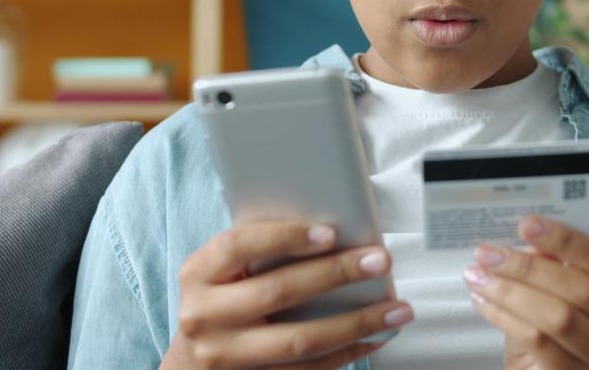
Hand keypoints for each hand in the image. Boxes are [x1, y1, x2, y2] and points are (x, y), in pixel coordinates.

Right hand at [165, 220, 413, 369]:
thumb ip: (260, 250)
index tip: (330, 233)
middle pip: (279, 292)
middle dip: (336, 274)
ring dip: (357, 323)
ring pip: (301, 340)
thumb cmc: (220, 301)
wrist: (192, 364)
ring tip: (397, 309)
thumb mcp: (223, 271)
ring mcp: (225, 357)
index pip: (238, 245)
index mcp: (197, 274)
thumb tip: (332, 232)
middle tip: (380, 261)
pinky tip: (376, 337)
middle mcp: (203, 316)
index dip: (285, 236)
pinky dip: (348, 353)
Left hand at [463, 215, 588, 368]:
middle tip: (490, 253)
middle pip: (583, 291)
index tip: (527, 224)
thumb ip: (560, 270)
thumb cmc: (573, 338)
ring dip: (512, 292)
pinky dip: (506, 318)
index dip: (567, 241)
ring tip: (480, 276)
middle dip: (530, 267)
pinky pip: (539, 344)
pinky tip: (485, 302)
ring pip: (560, 318)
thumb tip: (533, 241)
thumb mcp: (575, 300)